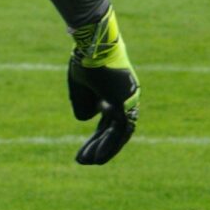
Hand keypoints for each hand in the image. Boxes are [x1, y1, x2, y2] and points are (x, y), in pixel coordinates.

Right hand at [67, 7, 138, 165]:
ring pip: (118, 135)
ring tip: (88, 163)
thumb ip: (83, 103)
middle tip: (84, 162)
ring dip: (103, 151)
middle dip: (99, 147)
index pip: (109, 124)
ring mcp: (128, 102)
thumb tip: (86, 119)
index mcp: (118, 94)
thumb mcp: (81, 86)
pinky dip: (107, 146)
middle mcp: (127, 100)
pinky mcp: (124, 104)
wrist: (93, 46)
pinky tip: (96, 158)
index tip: (85, 151)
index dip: (98, 139)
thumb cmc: (86, 61)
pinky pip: (117, 132)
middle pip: (114, 132)